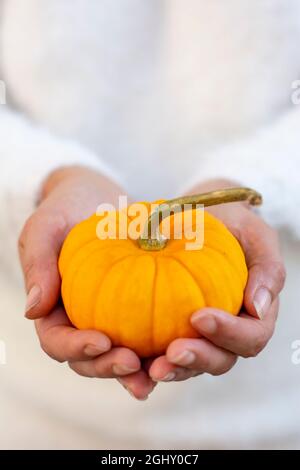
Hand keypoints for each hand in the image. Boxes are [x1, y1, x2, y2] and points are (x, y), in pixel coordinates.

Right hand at [19, 166, 155, 399]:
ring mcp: (108, 320)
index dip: (76, 348)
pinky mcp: (134, 313)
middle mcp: (79, 321)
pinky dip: (161, 347)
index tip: (102, 340)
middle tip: (134, 363)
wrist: (98, 199)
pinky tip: (182, 348)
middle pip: (88, 359)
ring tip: (160, 371)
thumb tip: (33, 310)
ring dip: (137, 370)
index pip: (57, 340)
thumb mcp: (46, 227)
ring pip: (118, 355)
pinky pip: (146, 334)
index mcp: (52, 309)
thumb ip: (37, 264)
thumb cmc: (68, 209)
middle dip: (108, 367)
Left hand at [148, 179, 285, 382]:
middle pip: (220, 359)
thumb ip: (267, 267)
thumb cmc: (228, 223)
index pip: (250, 336)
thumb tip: (258, 307)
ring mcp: (197, 335)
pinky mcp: (168, 333)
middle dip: (198, 359)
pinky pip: (158, 354)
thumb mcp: (254, 234)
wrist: (196, 215)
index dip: (229, 334)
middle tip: (172, 352)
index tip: (199, 316)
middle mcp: (226, 331)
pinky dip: (144, 363)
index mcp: (251, 314)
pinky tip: (127, 359)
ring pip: (188, 364)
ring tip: (147, 366)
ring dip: (171, 369)